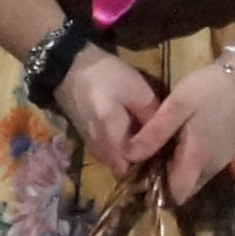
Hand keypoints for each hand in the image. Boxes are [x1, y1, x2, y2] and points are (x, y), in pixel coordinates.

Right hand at [54, 44, 163, 178]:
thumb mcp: (138, 92)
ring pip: (114, 159)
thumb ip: (153, 118)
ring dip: (129, 155)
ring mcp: (90, 143)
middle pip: (123, 168)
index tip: (166, 159)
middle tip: (160, 150)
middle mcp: (99, 148)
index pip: (132, 170)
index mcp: (112, 140)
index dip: (149, 168)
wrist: (68, 65)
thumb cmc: (106, 77)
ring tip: (148, 141)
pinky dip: (119, 146)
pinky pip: (107, 150)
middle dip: (140, 163)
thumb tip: (166, 137)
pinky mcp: (87, 135)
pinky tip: (130, 131)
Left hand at [124, 51, 234, 200]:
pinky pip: (202, 167)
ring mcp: (221, 160)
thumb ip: (154, 133)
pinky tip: (174, 145)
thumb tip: (129, 156)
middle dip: (163, 184)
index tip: (136, 179)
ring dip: (175, 173)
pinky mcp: (227, 151)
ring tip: (154, 153)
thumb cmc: (210, 90)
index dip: (155, 193)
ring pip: (193, 179)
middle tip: (141, 164)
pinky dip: (187, 164)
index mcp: (197, 160)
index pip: (176, 195)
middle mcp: (211, 167)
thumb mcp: (177, 106)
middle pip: (184, 189)